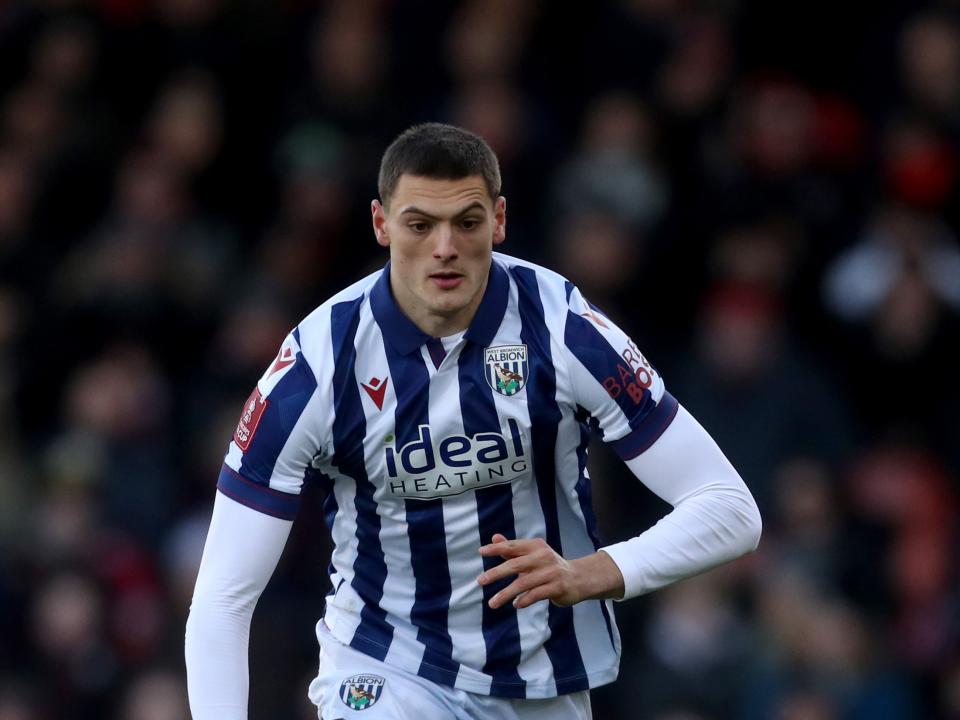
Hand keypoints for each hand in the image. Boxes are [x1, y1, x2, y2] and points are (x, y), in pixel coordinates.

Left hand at [477, 533, 624, 609]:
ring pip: (523, 583)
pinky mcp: (557, 587)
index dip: (496, 548)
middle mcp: (543, 557)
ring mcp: (551, 572)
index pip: (512, 546)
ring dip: (506, 594)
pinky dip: (523, 600)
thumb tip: (494, 538)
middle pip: (515, 565)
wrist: (578, 578)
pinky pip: (536, 595)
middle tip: (481, 581)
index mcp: (535, 546)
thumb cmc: (549, 566)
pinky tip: (516, 605)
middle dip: (496, 573)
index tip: (481, 552)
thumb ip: (512, 548)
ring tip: (492, 603)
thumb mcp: (532, 555)